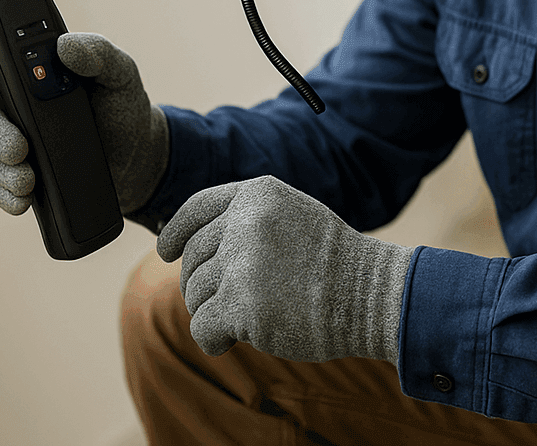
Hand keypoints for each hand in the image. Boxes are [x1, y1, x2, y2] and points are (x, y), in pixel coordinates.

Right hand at [0, 33, 170, 215]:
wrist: (134, 157)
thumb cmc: (121, 106)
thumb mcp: (120, 74)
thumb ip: (98, 52)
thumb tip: (65, 45)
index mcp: (29, 67)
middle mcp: (10, 100)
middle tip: (19, 148)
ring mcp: (8, 137)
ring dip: (0, 168)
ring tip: (28, 180)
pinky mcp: (13, 171)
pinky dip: (4, 192)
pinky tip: (23, 200)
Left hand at [156, 175, 412, 364]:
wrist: (370, 295)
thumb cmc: (335, 264)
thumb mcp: (293, 217)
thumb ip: (248, 221)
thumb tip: (191, 247)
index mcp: (257, 194)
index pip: (196, 209)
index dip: (176, 232)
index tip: (166, 251)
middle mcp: (243, 222)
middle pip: (193, 259)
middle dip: (202, 285)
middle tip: (232, 303)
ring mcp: (241, 262)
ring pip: (195, 295)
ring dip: (213, 313)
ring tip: (250, 318)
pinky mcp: (240, 305)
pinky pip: (202, 327)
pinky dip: (212, 340)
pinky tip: (233, 341)